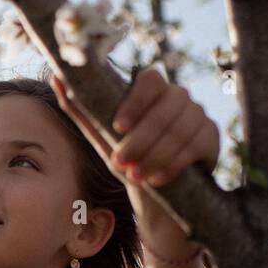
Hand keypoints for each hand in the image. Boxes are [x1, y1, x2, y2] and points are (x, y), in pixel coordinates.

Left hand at [51, 68, 218, 188]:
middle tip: (121, 162)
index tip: (118, 126)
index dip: (137, 101)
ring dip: (156, 155)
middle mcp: (179, 96)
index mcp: (153, 89)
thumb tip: (55, 76)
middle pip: (167, 107)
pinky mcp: (211, 137)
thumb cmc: (126, 157)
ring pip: (182, 128)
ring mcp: (199, 114)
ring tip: (136, 176)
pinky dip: (174, 165)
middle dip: (142, 138)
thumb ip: (79, 107)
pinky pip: (196, 146)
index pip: (151, 79)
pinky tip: (157, 179)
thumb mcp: (100, 135)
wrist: (155, 191)